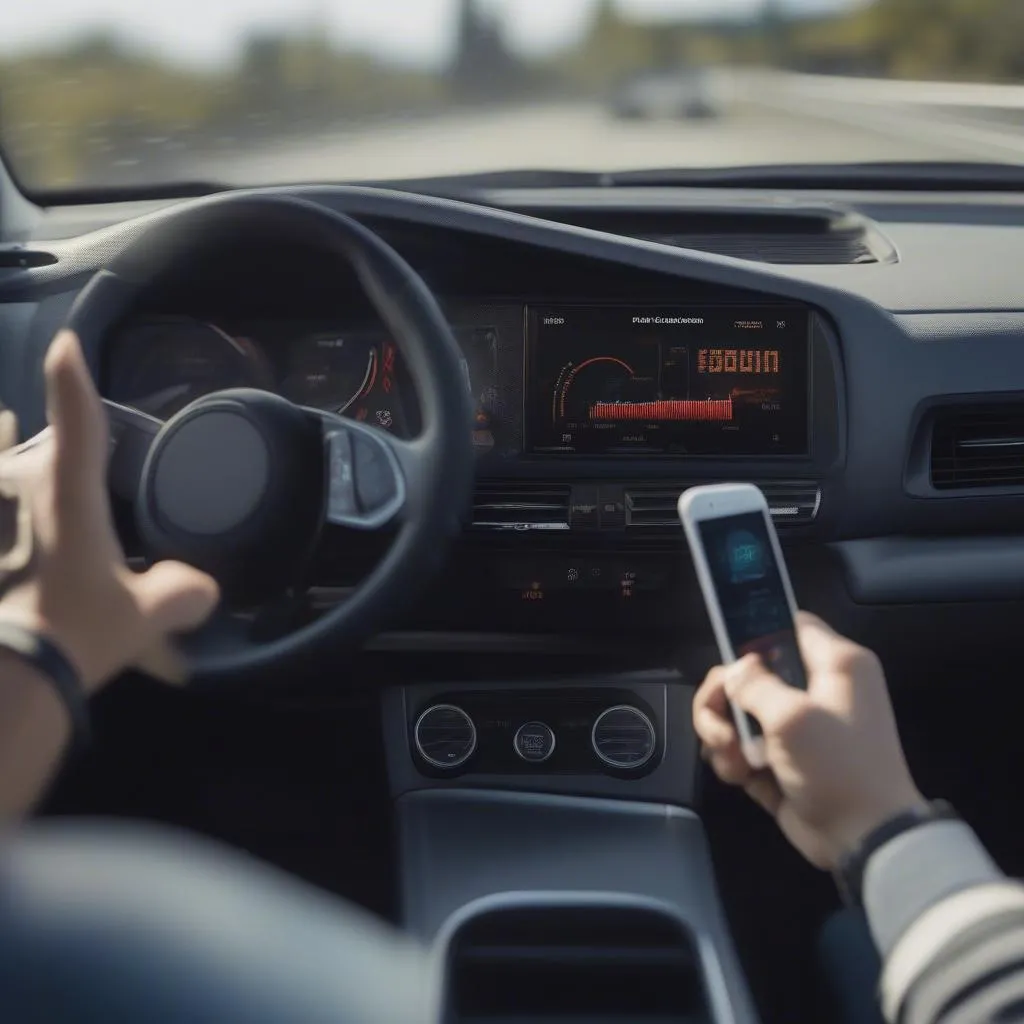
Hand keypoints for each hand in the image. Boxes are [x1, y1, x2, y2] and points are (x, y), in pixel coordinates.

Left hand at [0, 331, 218, 692]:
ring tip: (12, 436)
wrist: (4, 674)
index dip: (72, 379)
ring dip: (8, 450)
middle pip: (38, 445)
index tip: (66, 342)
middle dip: (58, 445)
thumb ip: (182, 594)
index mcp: (70, 496)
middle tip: (80, 469)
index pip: (77, 422)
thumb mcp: (144, 617)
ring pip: (0, 460)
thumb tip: (204, 590)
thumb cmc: (73, 633)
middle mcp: (19, 487)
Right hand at [693, 612, 925, 869]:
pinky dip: (731, 760)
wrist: (863, 840)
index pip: (789, 624)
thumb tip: (734, 670)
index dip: (755, 632)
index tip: (729, 655)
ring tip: (732, 760)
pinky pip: (739, 746)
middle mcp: (815, 689)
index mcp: (835, 664)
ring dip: (723, 734)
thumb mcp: (794, 716)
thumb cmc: (838, 766)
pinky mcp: (778, 760)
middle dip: (724, 698)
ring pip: (737, 711)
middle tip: (718, 724)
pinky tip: (738, 777)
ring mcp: (795, 727)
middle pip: (748, 671)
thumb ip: (754, 684)